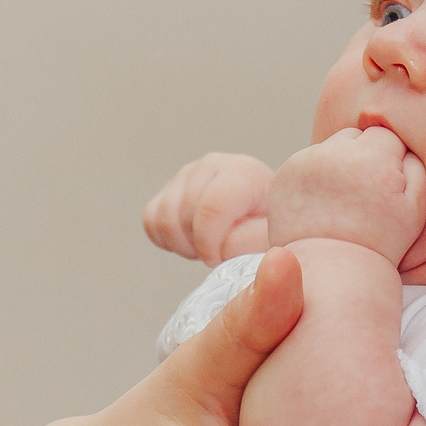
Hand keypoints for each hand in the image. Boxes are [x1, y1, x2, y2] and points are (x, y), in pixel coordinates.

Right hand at [142, 152, 274, 263]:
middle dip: (197, 244)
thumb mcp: (274, 237)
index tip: (217, 259)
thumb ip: (251, 240)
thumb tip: (222, 245)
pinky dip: (166, 239)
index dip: (209, 242)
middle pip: (185, 213)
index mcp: (243, 173)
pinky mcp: (169, 188)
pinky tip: (191, 242)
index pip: (212, 206)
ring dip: (181, 243)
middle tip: (216, 254)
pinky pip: (151, 219)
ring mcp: (187, 174)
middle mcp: (212, 166)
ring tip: (206, 248)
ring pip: (163, 216)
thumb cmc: (273, 228)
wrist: (262, 217)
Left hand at [264, 127, 425, 261]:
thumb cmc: (381, 241)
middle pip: (355, 136)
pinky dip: (315, 176)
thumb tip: (404, 142)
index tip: (386, 187)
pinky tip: (323, 203)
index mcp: (372, 158)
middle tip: (365, 193)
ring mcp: (305, 163)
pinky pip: (307, 162)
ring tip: (343, 200)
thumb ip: (416, 165)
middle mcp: (335, 154)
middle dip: (363, 156)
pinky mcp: (284, 175)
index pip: (386, 135)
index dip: (390, 160)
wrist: (333, 271)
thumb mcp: (416, 207)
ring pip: (330, 147)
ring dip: (338, 163)